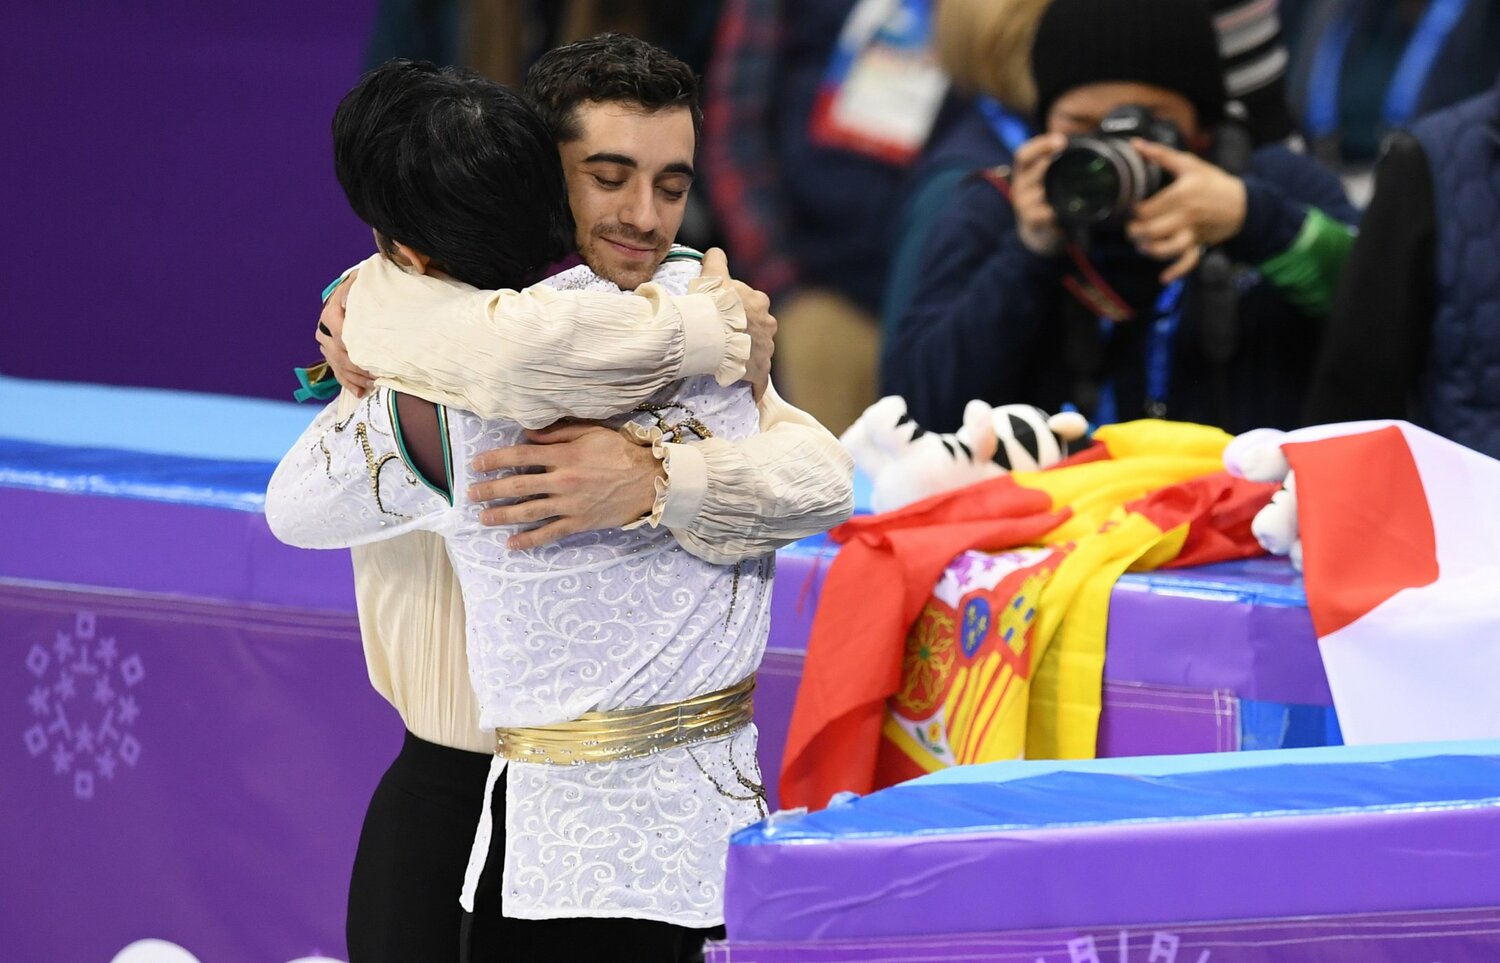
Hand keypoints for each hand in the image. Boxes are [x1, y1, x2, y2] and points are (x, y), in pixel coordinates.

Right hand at [315, 270, 374, 397]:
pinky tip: (360, 392)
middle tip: (378, 375)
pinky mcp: (331, 353)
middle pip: (339, 354)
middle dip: (358, 367)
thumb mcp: (362, 280)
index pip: (340, 334)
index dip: (355, 348)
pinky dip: (349, 383)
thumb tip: (354, 293)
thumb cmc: (363, 286)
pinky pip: (337, 372)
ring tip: (373, 384)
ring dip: (356, 377)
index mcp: (331, 312)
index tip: (373, 358)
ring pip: (338, 365)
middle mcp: (324, 329)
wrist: (354, 291)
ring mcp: (326, 343)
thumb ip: (358, 285)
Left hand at [468, 422, 665, 549]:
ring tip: (483, 517)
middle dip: (490, 489)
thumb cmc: (620, 452)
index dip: (495, 460)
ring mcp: (570, 504)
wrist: (649, 481)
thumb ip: (558, 433)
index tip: (477, 465)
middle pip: (518, 485)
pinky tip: (511, 544)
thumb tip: (527, 435)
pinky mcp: (579, 522)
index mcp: (564, 455)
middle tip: (471, 494)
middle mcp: (563, 480)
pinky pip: (549, 533)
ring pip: (528, 511)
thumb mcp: (591, 432)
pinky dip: (529, 540)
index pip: (520, 456)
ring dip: (502, 515)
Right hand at [701, 247, 773, 398]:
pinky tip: (751, 393)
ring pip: (759, 351)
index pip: (753, 303)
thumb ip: (717, 259)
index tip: (723, 313)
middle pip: (759, 327)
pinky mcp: (760, 370)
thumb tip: (715, 251)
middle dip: (747, 332)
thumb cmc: (712, 302)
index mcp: (759, 302)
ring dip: (748, 354)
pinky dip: (755, 385)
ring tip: (730, 360)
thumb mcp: (713, 274)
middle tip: (725, 337)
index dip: (738, 308)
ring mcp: (766, 348)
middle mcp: (768, 324)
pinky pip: (759, 379)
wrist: (711, 333)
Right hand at [1010, 133, 1068, 256]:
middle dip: (1051, 162)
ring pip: (1040, 191)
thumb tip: (1093, 144)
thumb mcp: (1050, 177)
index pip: (1023, 154)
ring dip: (1055, 187)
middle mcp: (1020, 186)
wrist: (1040, 230)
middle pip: (1033, 169)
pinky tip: (1063, 209)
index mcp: (1024, 171)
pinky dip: (1054, 211)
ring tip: (1072, 184)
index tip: (1061, 141)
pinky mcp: (1030, 220)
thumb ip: (1059, 162)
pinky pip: (1043, 213)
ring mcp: (1023, 204)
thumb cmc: (1049, 198)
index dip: (1040, 145)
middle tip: (1070, 159)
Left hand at [1127, 139, 1247, 283]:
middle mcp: (1186, 215)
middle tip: (1130, 229)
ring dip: (1150, 250)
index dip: (1133, 212)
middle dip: (1135, 232)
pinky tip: (1164, 278)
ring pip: (1167, 247)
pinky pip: (1188, 261)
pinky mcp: (1199, 244)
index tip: (1129, 209)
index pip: (1147, 209)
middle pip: (1152, 230)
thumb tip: (1135, 144)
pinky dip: (1176, 271)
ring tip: (1141, 245)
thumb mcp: (1188, 163)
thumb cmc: (1212, 181)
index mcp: (1181, 194)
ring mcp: (1193, 232)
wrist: (1242, 202)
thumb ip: (1160, 155)